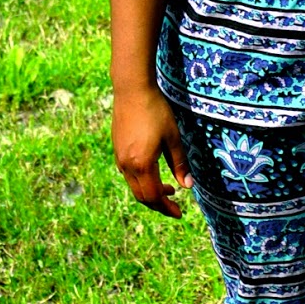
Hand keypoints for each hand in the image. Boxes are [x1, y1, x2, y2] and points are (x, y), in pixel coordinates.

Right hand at [112, 86, 193, 217]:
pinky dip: (141, 181)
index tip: (179, 213)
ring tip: (168, 190)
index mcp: (142, 164)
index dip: (167, 208)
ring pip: (134, 186)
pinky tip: (153, 173)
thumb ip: (180, 164)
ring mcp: (119, 158)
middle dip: (158, 204)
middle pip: (142, 196)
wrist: (132, 90)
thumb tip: (188, 186)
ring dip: (150, 193)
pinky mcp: (117, 150)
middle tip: (174, 207)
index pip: (154, 196)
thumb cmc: (156, 111)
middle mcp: (127, 165)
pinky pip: (128, 175)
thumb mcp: (173, 138)